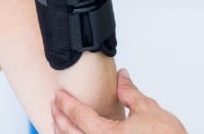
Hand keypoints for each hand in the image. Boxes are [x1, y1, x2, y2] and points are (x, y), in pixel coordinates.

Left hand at [51, 69, 186, 133]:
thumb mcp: (148, 110)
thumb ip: (129, 92)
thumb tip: (122, 76)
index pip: (78, 115)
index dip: (66, 103)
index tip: (58, 94)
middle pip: (69, 133)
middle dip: (59, 117)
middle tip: (54, 105)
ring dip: (62, 133)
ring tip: (59, 122)